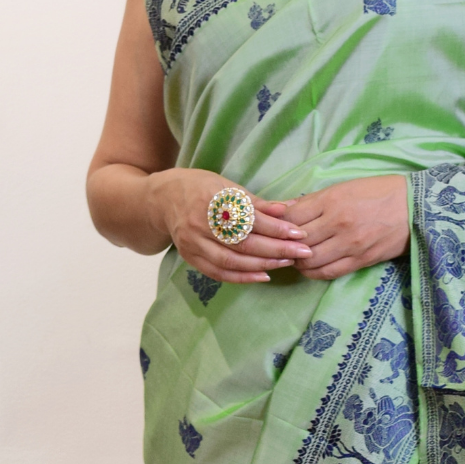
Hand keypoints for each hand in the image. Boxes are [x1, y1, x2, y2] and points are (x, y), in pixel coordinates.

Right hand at [146, 168, 311, 284]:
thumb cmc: (200, 188)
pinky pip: (219, 273)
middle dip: (276, 250)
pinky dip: (242, 277)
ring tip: (286, 263)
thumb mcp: (226, 185)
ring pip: (232, 261)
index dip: (277, 228)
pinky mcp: (190, 257)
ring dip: (262, 265)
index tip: (299, 234)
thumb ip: (255, 202)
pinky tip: (263, 276)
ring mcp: (194, 243)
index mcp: (212, 200)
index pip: (250, 219)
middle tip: (301, 252)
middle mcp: (201, 223)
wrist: (163, 199)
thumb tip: (286, 210)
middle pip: (243, 243)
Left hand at [281, 176, 409, 279]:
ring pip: (309, 261)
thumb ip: (313, 200)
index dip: (279, 223)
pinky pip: (327, 273)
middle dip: (285, 244)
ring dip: (297, 261)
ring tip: (295, 256)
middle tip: (282, 245)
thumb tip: (282, 209)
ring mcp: (349, 245)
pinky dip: (313, 272)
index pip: (292, 216)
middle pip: (297, 241)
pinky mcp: (360, 261)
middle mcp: (338, 223)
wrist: (416, 207)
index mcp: (333, 200)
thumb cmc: (379, 192)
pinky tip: (310, 267)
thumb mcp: (344, 187)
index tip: (277, 226)